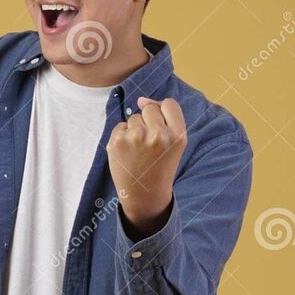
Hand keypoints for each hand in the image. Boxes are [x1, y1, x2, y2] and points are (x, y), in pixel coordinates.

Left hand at [106, 96, 186, 236]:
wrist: (144, 194)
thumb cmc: (160, 166)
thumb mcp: (174, 144)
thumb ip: (165, 119)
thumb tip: (141, 100)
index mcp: (177, 136)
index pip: (169, 104)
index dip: (163, 113)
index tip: (161, 127)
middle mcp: (158, 135)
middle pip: (149, 109)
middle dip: (148, 122)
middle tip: (150, 145)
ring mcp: (136, 138)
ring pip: (133, 118)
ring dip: (134, 130)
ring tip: (139, 151)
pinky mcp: (117, 141)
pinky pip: (120, 126)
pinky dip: (122, 137)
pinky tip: (128, 153)